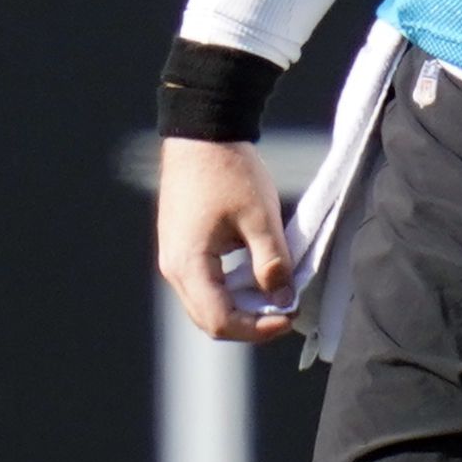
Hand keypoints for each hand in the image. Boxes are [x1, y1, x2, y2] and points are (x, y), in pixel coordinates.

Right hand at [156, 136, 296, 342]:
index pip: (220, 321)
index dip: (257, 329)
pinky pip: (203, 284)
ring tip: (274, 294)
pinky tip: (256, 277)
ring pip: (206, 304)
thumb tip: (283, 300)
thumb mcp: (261, 217)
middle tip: (286, 309)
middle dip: (250, 323)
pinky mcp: (180, 246)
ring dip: (241, 307)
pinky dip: (230, 290)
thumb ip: (273, 263)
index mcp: (188, 264)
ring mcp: (173, 257)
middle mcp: (173, 267)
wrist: (202, 133)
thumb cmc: (229, 170)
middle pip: (209, 320)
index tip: (289, 315)